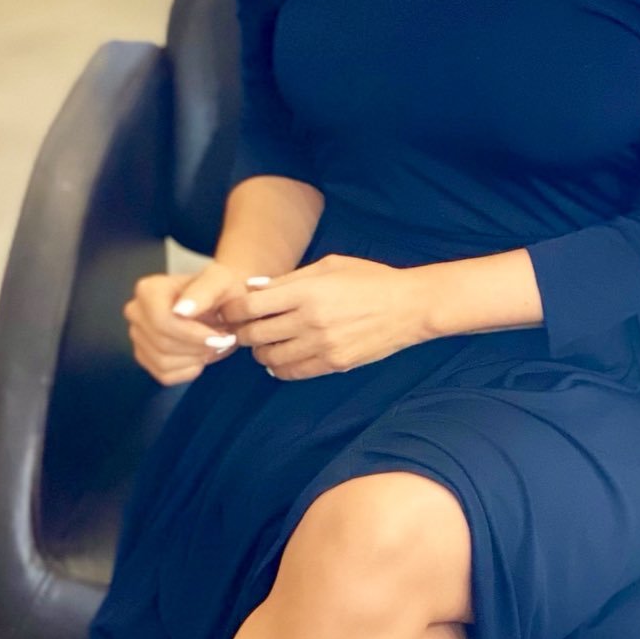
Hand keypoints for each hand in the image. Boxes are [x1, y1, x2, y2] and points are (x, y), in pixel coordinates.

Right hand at [124, 264, 251, 386]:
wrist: (222, 301)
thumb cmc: (221, 289)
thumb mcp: (220, 281)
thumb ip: (203, 292)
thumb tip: (181, 311)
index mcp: (148, 289)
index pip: (162, 321)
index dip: (192, 335)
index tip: (219, 337)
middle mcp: (136, 312)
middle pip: (163, 343)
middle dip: (197, 347)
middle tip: (221, 341)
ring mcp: (138, 336)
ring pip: (163, 362)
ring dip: (195, 359)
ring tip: (212, 346)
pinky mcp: (145, 357)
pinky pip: (164, 375)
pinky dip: (189, 370)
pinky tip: (200, 355)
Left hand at [212, 254, 430, 379]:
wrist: (410, 306)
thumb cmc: (370, 280)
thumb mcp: (330, 266)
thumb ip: (290, 278)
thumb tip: (252, 288)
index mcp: (306, 291)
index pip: (250, 307)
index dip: (232, 311)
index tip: (230, 311)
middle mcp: (310, 320)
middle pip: (254, 334)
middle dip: (242, 332)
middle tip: (244, 328)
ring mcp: (322, 345)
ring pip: (269, 358)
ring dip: (260, 351)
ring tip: (266, 342)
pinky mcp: (334, 364)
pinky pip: (292, 373)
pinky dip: (279, 367)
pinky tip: (281, 357)